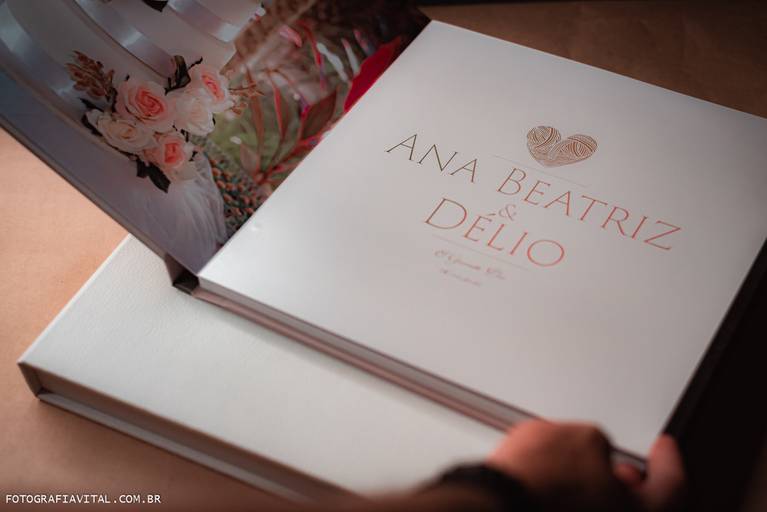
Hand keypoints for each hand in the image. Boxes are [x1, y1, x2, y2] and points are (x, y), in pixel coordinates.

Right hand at [487, 421, 684, 511]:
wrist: (490, 500)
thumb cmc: (533, 480)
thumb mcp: (581, 437)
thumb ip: (601, 443)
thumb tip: (598, 449)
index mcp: (639, 511)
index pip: (672, 486)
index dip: (669, 460)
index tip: (664, 447)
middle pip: (641, 507)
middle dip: (633, 481)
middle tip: (626, 463)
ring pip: (606, 510)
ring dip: (602, 490)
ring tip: (583, 467)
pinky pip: (578, 510)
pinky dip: (577, 500)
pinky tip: (561, 481)